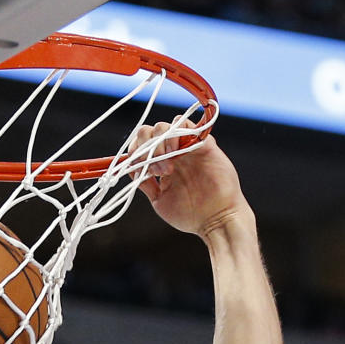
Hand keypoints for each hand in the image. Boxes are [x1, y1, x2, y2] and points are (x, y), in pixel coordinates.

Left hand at [131, 120, 250, 239]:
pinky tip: (175, 153)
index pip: (141, 146)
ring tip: (167, 167)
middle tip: (155, 170)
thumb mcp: (160, 201)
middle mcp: (173, 153)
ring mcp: (187, 147)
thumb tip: (129, 171)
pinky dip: (175, 132)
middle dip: (144, 147)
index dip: (135, 152)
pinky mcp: (203, 143)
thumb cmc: (190, 215)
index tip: (138, 169)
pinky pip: (186, 124)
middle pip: (149, 132)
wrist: (215, 219)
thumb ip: (146, 185)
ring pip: (164, 126)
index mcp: (161, 165)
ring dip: (159, 143)